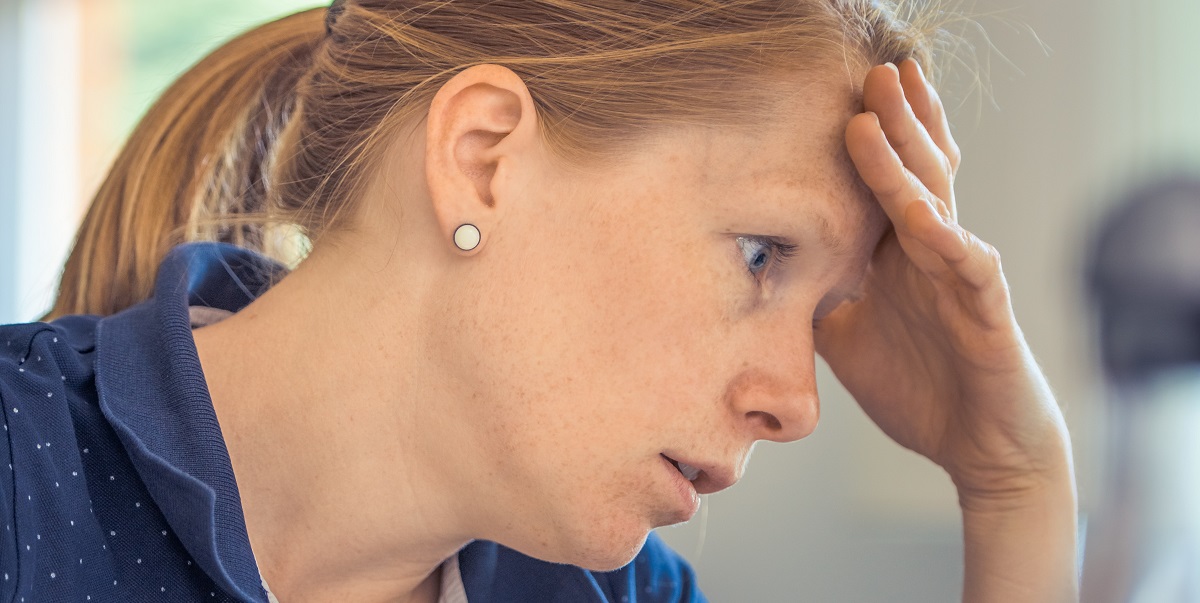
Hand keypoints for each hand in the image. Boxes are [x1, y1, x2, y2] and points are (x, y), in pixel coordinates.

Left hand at [814, 60, 1071, 500]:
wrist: (979, 448)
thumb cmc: (919, 386)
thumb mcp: (845, 337)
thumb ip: (814, 297)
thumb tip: (758, 274)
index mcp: (900, 255)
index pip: (885, 182)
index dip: (872, 137)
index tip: (841, 91)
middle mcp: (933, 255)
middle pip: (914, 174)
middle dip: (892, 121)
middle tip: (870, 71)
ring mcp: (962, 279)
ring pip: (936, 205)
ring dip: (906, 161)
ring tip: (879, 115)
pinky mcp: (988, 315)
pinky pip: (970, 269)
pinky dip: (947, 241)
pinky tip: (922, 215)